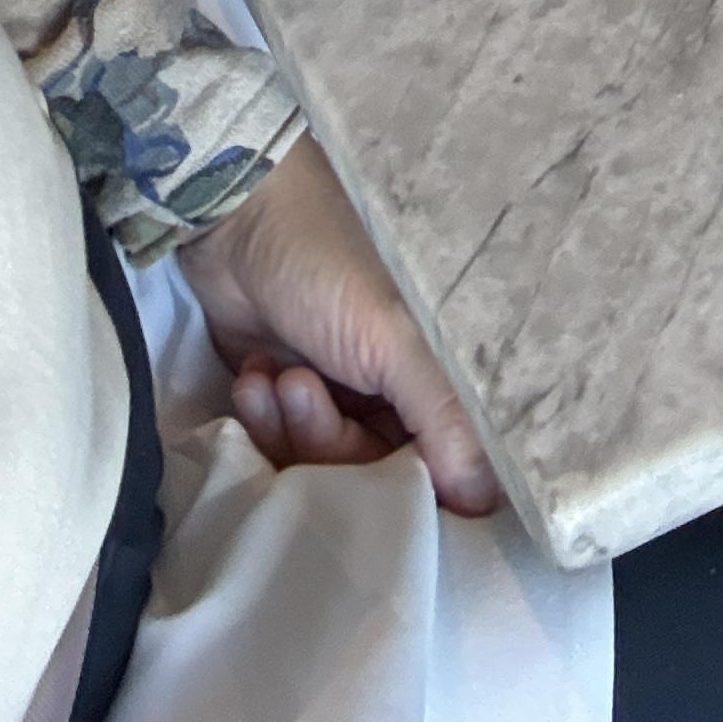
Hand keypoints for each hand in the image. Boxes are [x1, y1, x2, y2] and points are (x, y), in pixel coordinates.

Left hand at [177, 141, 498, 515]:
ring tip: (274, 377)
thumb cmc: (327, 262)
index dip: (419, 489)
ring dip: (292, 429)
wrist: (236, 219)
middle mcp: (397, 393)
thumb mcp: (394, 338)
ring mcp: (342, 397)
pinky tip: (254, 378)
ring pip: (325, 468)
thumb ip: (442, 418)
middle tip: (301, 388)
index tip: (382, 493)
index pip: (447, 465)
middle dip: (330, 443)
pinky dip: (266, 421)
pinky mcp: (291, 400)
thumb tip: (485, 502)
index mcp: (439, 373)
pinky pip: (284, 449)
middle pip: (375, 476)